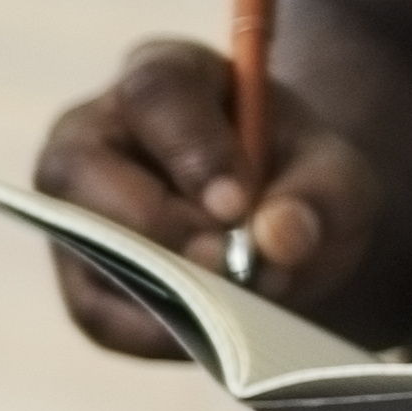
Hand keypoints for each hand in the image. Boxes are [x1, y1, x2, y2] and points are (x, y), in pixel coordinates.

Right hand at [36, 34, 409, 343]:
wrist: (281, 228)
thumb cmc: (300, 180)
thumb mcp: (338, 175)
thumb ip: (322, 194)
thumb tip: (276, 240)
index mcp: (163, 78)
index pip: (155, 94)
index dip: (190, 148)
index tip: (237, 203)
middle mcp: (93, 134)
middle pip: (79, 166)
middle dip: (153, 224)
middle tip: (225, 265)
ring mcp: (73, 209)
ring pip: (79, 244)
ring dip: (156, 282)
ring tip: (233, 305)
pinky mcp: (81, 278)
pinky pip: (96, 314)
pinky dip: (156, 332)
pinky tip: (212, 331)